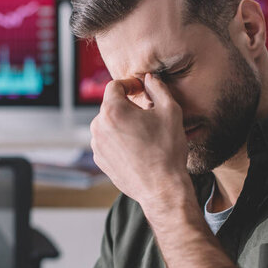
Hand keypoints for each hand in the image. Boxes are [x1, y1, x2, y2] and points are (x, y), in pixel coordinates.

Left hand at [90, 73, 188, 207]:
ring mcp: (97, 146)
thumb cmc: (167, 150)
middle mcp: (98, 127)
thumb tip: (150, 78)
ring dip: (123, 124)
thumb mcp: (170, 111)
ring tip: (144, 135)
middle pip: (111, 106)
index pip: (115, 86)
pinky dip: (119, 140)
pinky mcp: (100, 160)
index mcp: (112, 111)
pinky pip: (107, 142)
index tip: (143, 90)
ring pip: (108, 124)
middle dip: (127, 106)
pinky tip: (137, 149)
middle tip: (148, 115)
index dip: (130, 84)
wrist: (161, 188)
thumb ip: (158, 88)